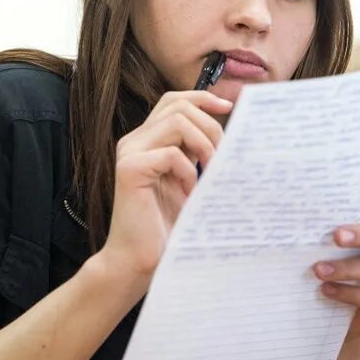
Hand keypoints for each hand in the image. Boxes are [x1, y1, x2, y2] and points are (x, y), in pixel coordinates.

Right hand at [98, 90, 232, 281]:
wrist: (138, 261)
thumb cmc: (165, 227)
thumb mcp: (188, 180)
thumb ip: (196, 154)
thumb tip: (230, 133)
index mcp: (146, 140)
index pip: (173, 101)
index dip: (201, 98)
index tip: (229, 107)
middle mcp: (134, 141)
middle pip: (178, 106)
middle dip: (209, 126)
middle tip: (221, 157)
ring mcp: (129, 153)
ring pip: (176, 123)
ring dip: (202, 145)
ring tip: (209, 172)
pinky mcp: (129, 169)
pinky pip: (171, 154)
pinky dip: (188, 172)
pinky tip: (188, 193)